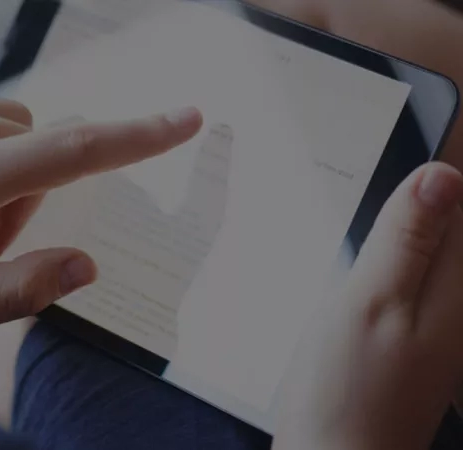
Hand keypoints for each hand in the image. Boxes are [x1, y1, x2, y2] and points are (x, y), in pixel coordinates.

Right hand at [274, 162, 462, 449]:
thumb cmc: (350, 391)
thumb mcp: (370, 302)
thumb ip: (405, 240)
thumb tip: (440, 174)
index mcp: (457, 287)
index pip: (460, 202)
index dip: (430, 172)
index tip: (394, 163)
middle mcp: (457, 302)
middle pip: (444, 226)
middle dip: (406, 204)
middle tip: (366, 201)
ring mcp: (435, 322)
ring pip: (421, 253)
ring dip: (389, 235)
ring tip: (354, 237)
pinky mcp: (410, 336)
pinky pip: (405, 281)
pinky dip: (379, 266)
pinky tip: (350, 275)